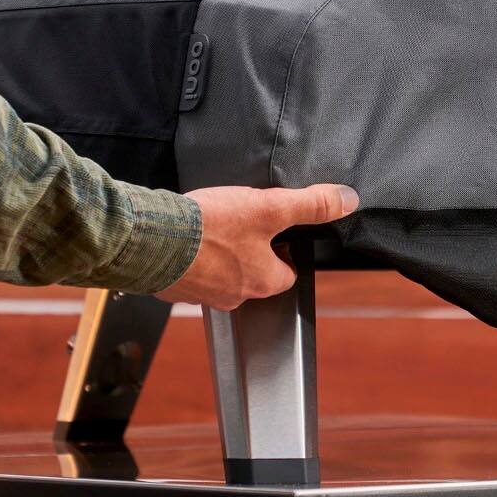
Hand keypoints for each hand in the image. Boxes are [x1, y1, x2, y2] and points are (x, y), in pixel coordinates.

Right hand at [155, 184, 358, 311]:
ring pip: (219, 278)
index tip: (276, 235)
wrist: (149, 238)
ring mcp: (201, 295)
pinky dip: (188, 260)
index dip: (284, 253)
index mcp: (261, 281)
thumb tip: (347, 200)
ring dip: (217, 258)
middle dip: (248, 255)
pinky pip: (187, 275)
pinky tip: (183, 239)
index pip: (286, 274)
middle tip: (240, 227)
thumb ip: (310, 205)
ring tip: (209, 230)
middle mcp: (233, 296)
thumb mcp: (269, 207)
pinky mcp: (172, 288)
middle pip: (252, 278)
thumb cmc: (208, 228)